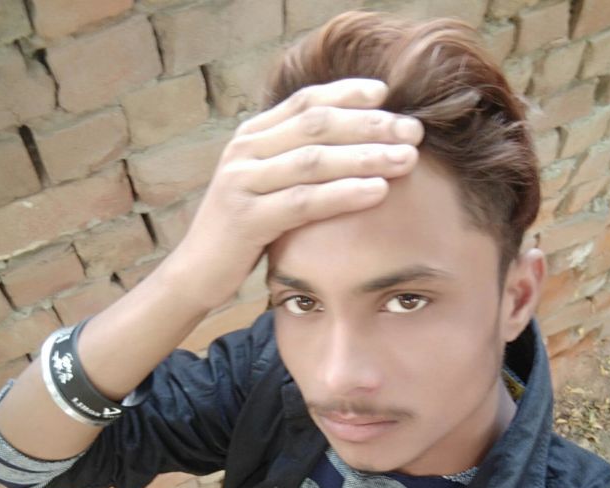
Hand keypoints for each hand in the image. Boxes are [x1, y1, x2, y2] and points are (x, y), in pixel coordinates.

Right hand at [170, 78, 423, 309]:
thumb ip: (293, 161)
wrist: (196, 273)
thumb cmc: (242, 231)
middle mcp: (244, 151)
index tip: (388, 95)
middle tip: (413, 130)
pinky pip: (304, 201)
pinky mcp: (246, 219)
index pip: (305, 101)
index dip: (347, 94)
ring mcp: (242, 183)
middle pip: (317, 125)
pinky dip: (344, 194)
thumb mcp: (265, 186)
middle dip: (370, 124)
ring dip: (366, 156)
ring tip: (407, 158)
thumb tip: (347, 143)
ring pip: (314, 160)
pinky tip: (378, 191)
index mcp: (251, 136)